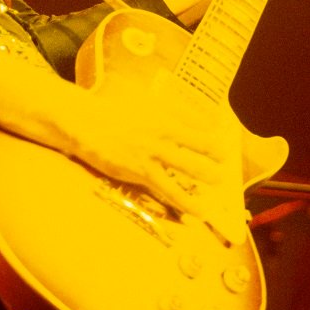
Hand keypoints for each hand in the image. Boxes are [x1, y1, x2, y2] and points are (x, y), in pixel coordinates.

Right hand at [56, 82, 229, 219]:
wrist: (83, 122)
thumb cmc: (107, 108)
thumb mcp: (136, 99)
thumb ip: (158, 107)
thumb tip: (179, 114)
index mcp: (162, 113)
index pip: (196, 121)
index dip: (212, 129)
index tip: (223, 134)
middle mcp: (162, 132)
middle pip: (199, 144)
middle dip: (216, 153)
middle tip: (227, 160)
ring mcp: (153, 153)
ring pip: (188, 168)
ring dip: (207, 175)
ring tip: (221, 182)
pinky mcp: (141, 172)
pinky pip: (169, 190)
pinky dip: (186, 202)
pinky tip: (198, 210)